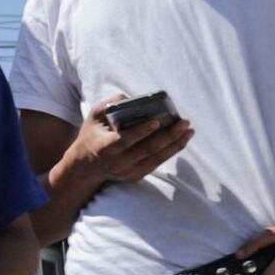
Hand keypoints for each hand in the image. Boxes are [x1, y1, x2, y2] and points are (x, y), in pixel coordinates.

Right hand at [55, 101, 197, 210]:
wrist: (85, 167)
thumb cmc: (91, 136)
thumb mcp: (93, 117)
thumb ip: (110, 104)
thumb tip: (132, 98)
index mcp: (106, 147)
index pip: (126, 140)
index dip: (142, 131)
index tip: (157, 121)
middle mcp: (119, 162)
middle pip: (148, 149)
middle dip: (169, 135)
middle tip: (184, 122)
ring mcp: (128, 171)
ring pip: (157, 158)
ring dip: (175, 144)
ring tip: (189, 131)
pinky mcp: (136, 176)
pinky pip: (157, 162)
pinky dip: (171, 151)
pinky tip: (181, 140)